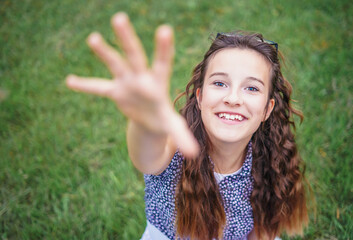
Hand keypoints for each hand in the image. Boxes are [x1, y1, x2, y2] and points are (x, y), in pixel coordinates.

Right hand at [66, 12, 198, 157]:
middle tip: (119, 17)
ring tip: (93, 37)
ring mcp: (127, 83)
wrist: (150, 118)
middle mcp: (141, 78)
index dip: (163, 48)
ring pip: (115, 63)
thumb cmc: (163, 117)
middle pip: (134, 55)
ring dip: (104, 52)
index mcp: (157, 83)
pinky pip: (98, 87)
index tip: (164, 29)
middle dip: (127, 39)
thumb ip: (181, 136)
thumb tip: (194, 153)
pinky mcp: (115, 91)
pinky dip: (85, 86)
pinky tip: (69, 81)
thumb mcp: (172, 127)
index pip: (162, 63)